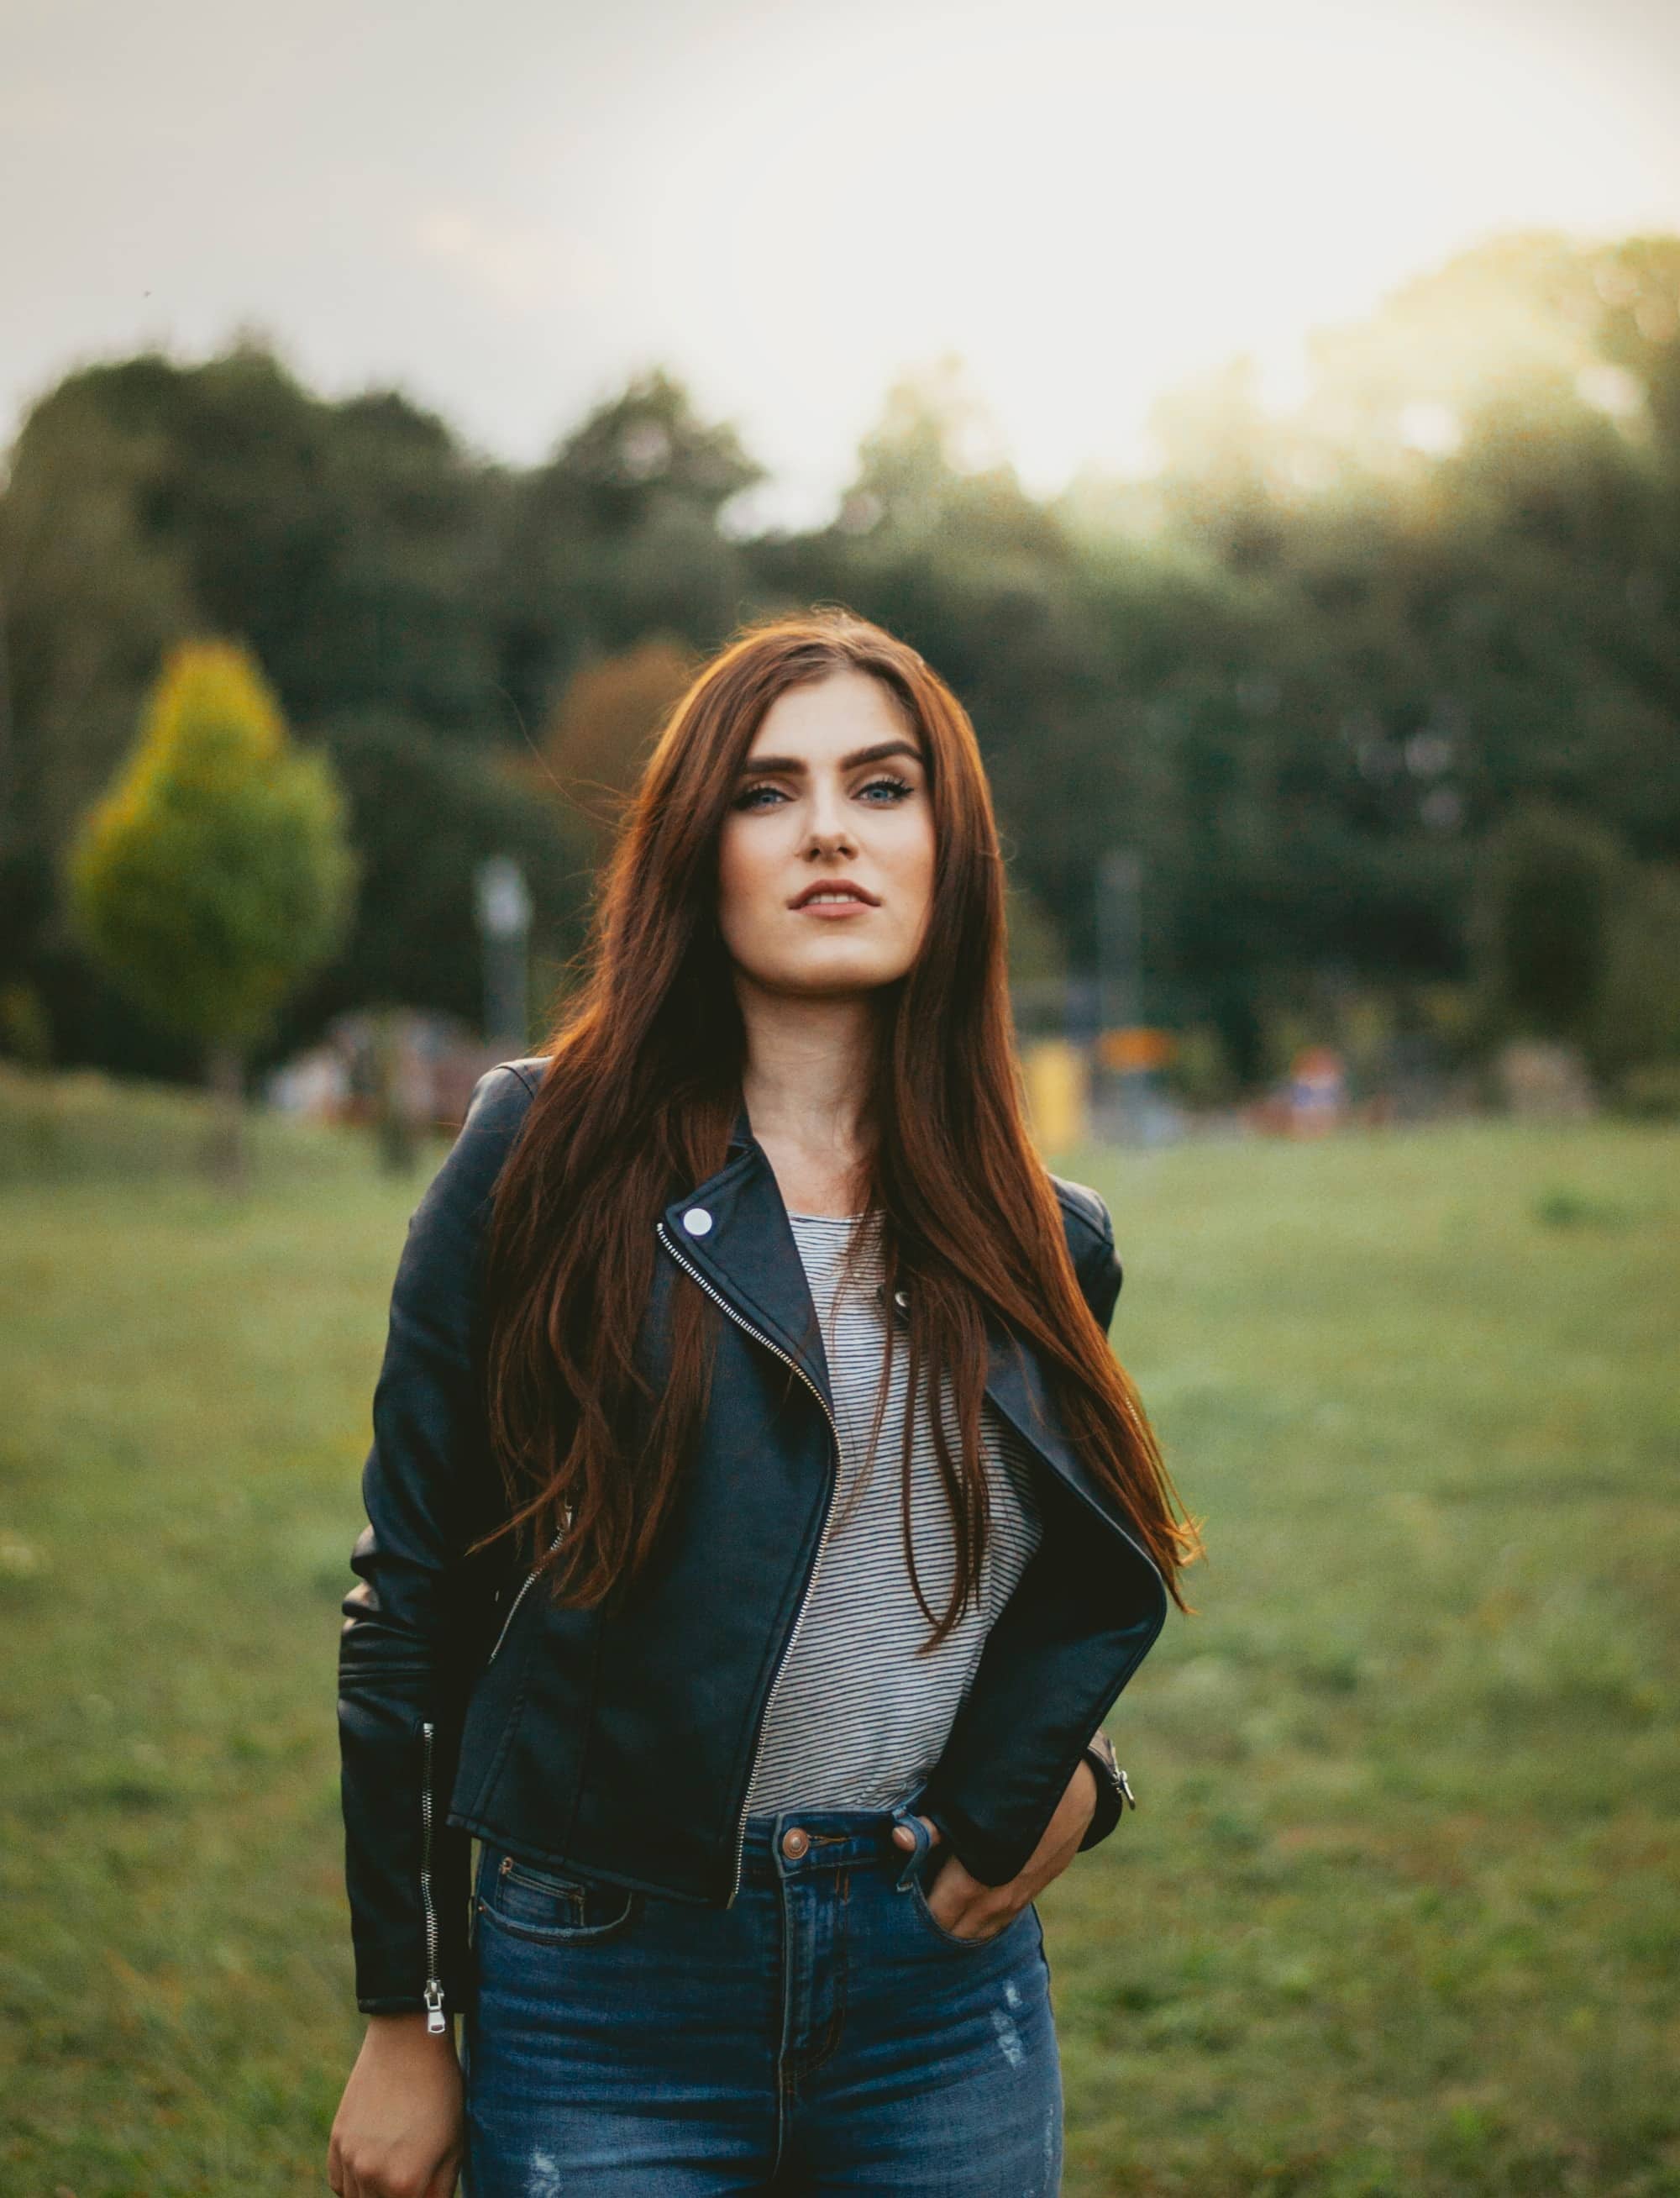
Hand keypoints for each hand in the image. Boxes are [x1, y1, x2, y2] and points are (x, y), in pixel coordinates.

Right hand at [327, 2012, 464, 2197]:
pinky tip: (374, 2168)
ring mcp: (349, 2160)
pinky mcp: (336, 2142)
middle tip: (412, 2180)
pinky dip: (354, 2185)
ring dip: (376, 2195)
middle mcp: (371, 2178)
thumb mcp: (454, 2146)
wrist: (407, 2043)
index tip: (425, 2187)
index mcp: (405, 2185)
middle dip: (399, 2197)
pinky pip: (340, 2184)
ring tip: (396, 2171)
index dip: (422, 2197)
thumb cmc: (440, 2092)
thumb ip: (439, 2190)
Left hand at [892, 1758, 1097, 1941]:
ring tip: (941, 1920)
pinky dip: (986, 1922)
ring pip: (984, 1930)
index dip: (917, 1917)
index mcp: (974, 1880)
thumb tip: (896, 1837)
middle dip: (937, 1927)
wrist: (1076, 1786)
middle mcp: (997, 1898)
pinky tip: (974, 1915)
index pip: (937, 1916)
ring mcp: (1020, 1897)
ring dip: (963, 1928)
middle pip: (958, 1930)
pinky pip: (1004, 1919)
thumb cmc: (1013, 1788)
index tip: (901, 1911)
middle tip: (915, 1920)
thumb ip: (933, 1828)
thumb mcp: (969, 1802)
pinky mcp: (1036, 1889)